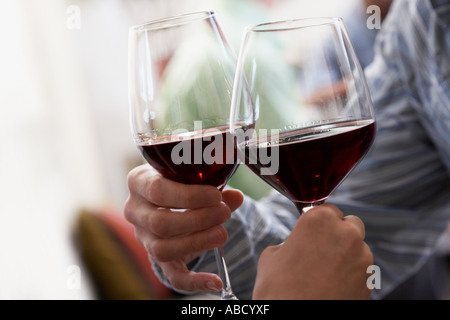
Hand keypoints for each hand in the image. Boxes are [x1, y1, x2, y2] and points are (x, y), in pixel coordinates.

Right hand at [124, 164, 243, 292]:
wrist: (171, 203)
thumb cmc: (183, 185)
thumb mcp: (194, 181)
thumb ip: (215, 189)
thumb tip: (236, 197)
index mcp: (139, 182)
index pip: (157, 190)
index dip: (189, 195)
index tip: (216, 195)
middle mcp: (135, 211)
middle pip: (160, 222)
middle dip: (197, 219)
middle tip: (224, 213)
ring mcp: (143, 238)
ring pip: (163, 249)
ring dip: (197, 243)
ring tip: (222, 234)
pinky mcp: (158, 260)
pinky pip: (173, 276)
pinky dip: (195, 281)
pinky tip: (216, 281)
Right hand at [253, 204, 372, 299]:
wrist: (293, 316)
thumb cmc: (279, 288)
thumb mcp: (272, 255)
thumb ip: (291, 242)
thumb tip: (296, 245)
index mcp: (320, 220)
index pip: (327, 208)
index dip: (318, 221)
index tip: (312, 231)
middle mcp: (345, 233)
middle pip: (349, 224)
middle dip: (338, 233)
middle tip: (320, 250)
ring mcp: (361, 257)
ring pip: (358, 247)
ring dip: (346, 254)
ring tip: (325, 272)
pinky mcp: (369, 279)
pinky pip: (362, 268)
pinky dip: (352, 273)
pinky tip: (333, 284)